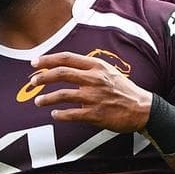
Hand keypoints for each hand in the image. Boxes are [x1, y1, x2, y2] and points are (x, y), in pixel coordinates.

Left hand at [32, 52, 152, 132]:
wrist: (142, 108)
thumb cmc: (123, 90)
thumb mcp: (108, 71)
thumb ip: (89, 68)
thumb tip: (65, 67)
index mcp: (97, 66)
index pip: (67, 58)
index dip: (48, 59)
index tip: (34, 62)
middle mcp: (94, 79)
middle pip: (61, 74)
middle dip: (43, 77)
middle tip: (32, 81)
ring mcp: (94, 97)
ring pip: (63, 95)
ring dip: (47, 98)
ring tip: (38, 101)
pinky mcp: (95, 114)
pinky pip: (71, 114)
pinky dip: (60, 115)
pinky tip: (54, 115)